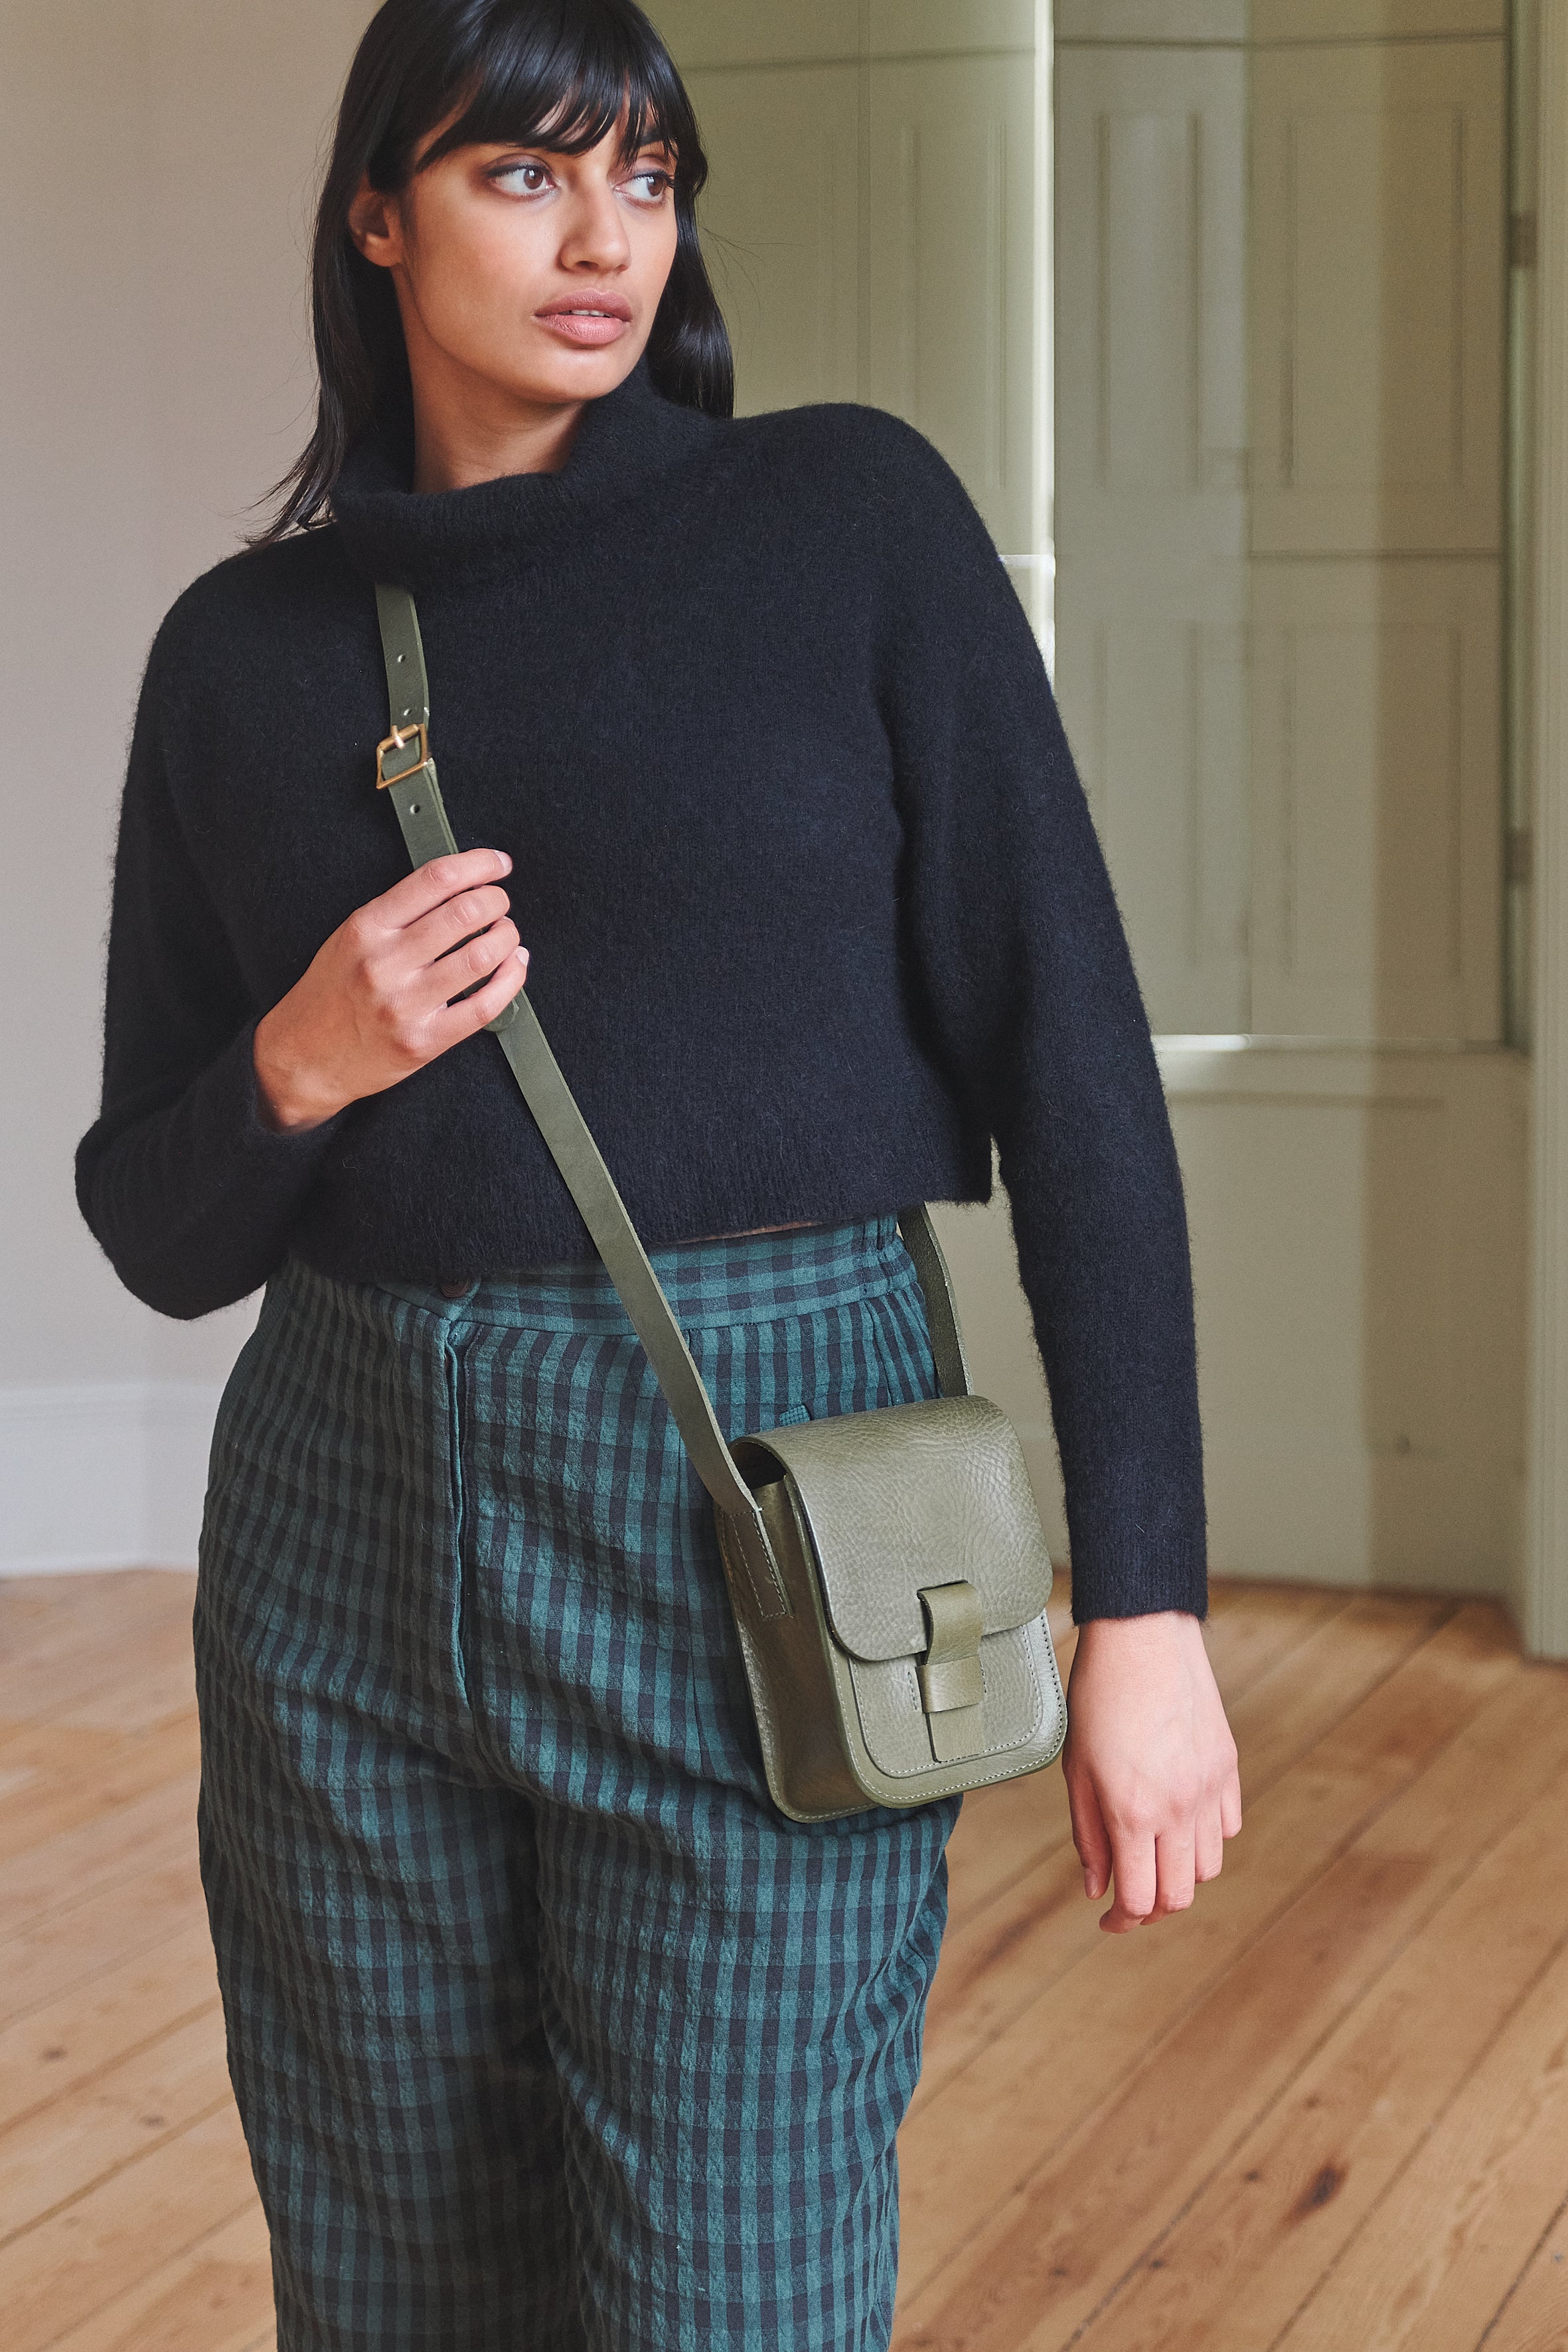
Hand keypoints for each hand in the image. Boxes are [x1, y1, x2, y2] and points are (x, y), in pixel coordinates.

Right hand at [253, 849, 527, 1132]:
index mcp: (366, 928)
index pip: (435, 879)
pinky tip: (513, 967)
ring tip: (507, 934)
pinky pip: (484, 1006)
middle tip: (501, 903)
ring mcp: (405, 1005)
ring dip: (507, 938)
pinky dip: (510, 980)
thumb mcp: (349, 938)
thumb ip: (397, 912)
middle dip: (497, 901)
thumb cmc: (331, 993)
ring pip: (480, 957)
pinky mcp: (423, 1042)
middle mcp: (385, 963)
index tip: (498, 864)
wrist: (303, 1058)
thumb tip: (459, 886)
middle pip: (465, 913)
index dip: (478, 865)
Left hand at [1062, 1609, 1240, 1932]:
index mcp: (1133, 1812)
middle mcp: (1179, 1808)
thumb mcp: (1076, 1769)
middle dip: (1153, 1909)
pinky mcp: (1228, 1768)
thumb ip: (1088, 1836)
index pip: (1140, 1899)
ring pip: (1208, 1867)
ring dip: (1180, 1875)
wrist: (1143, 1638)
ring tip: (1152, 1855)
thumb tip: (1097, 1889)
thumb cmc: (1098, 1698)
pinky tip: (1180, 1821)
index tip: (1107, 1921)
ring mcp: (1209, 1789)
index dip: (1121, 1922)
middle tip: (1129, 1898)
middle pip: (1179, 1895)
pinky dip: (1206, 1839)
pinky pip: (1228, 1827)